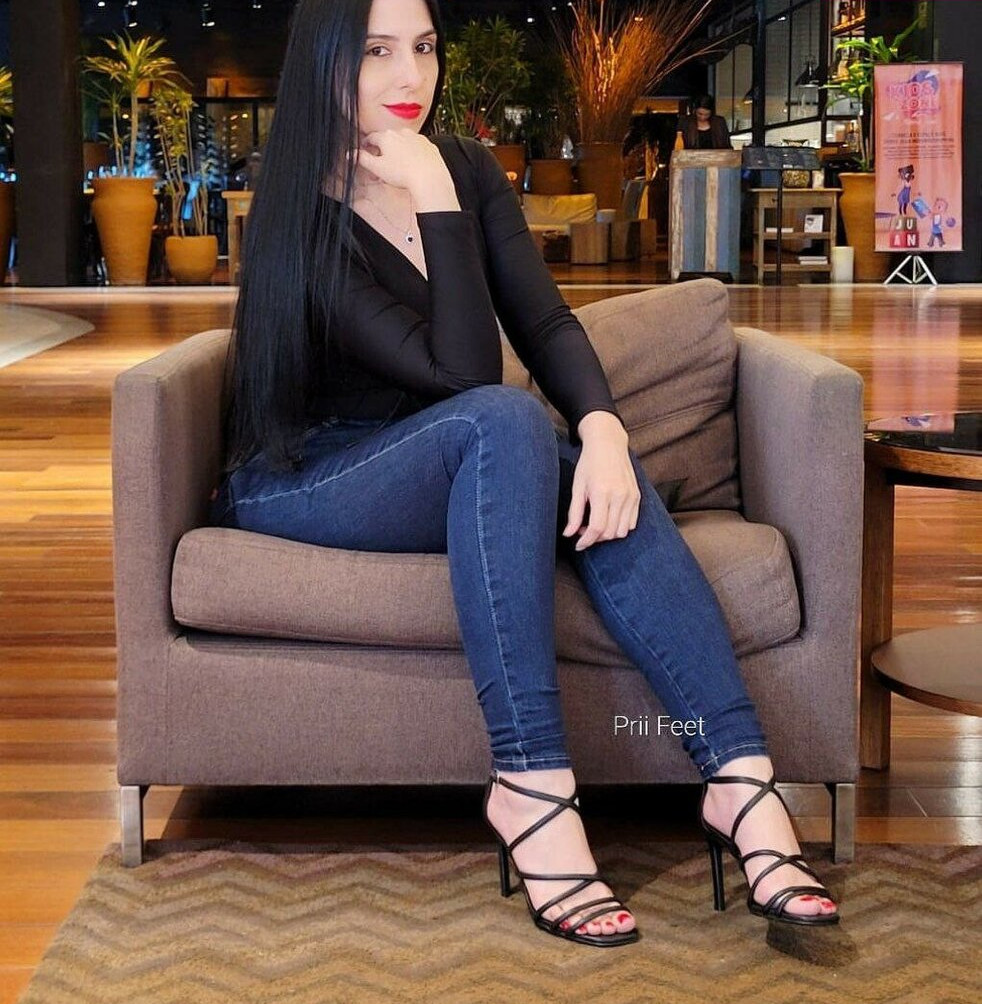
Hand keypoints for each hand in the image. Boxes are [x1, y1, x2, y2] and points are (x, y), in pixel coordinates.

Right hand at [351, 129, 453, 197]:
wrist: (429, 177)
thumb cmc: (404, 174)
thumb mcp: (377, 168)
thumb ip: (362, 159)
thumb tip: (351, 154)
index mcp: (386, 136)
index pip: (371, 138)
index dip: (367, 145)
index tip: (366, 150)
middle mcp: (402, 133)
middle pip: (388, 139)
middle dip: (383, 149)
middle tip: (382, 163)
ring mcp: (417, 138)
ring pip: (403, 142)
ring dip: (399, 151)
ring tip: (399, 167)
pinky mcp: (429, 145)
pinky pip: (418, 148)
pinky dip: (414, 154)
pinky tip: (413, 166)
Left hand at [563, 414, 640, 551]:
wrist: (608, 444)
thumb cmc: (589, 464)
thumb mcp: (577, 486)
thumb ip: (574, 513)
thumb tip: (568, 534)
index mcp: (602, 493)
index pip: (597, 528)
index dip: (586, 541)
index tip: (578, 545)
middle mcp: (620, 496)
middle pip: (610, 532)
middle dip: (595, 538)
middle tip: (583, 530)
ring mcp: (631, 497)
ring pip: (622, 531)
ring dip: (608, 534)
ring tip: (596, 523)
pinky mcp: (637, 496)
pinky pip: (632, 523)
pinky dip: (620, 527)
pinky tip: (608, 518)